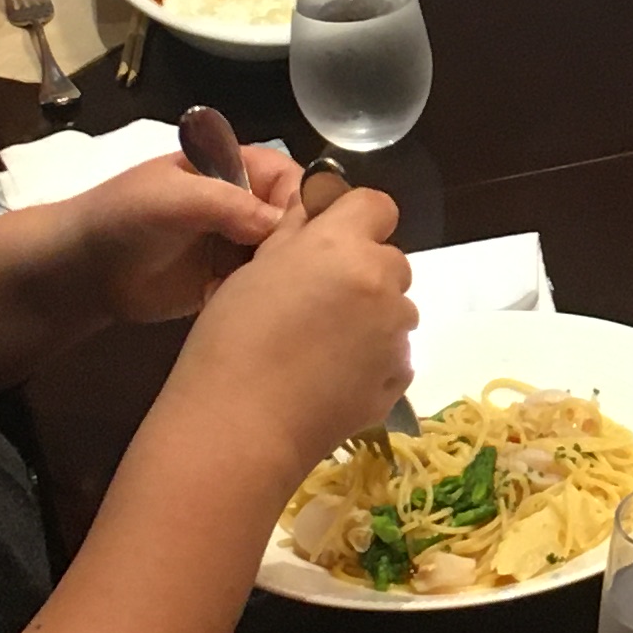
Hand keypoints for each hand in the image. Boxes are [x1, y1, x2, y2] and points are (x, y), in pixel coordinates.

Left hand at [53, 140, 321, 330]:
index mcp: (239, 168)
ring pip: (284, 259)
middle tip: (282, 276)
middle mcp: (247, 204)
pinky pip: (262, 289)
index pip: (295, 181)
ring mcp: (239, 245)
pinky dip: (260, 301)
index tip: (300, 240)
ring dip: (279, 278)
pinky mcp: (229, 281)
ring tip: (264, 297)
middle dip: (298, 249)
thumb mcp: (175, 198)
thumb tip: (281, 227)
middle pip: (297, 222)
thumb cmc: (124, 215)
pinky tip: (248, 312)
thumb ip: (229, 204)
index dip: (304, 207)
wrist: (82, 267)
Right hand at [161, 177, 417, 482]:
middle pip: (388, 260)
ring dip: (371, 317)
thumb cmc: (232, 342)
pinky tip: (331, 379)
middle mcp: (382, 282)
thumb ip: (295, 234)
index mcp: (342, 245)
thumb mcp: (254, 271)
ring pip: (395, 309)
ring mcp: (396, 333)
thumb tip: (316, 208)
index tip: (332, 241)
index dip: (356, 219)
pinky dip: (373, 359)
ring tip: (321, 349)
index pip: (377, 205)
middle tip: (317, 303)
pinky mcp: (400, 377)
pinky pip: (395, 354)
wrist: (241, 426)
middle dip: (362, 273)